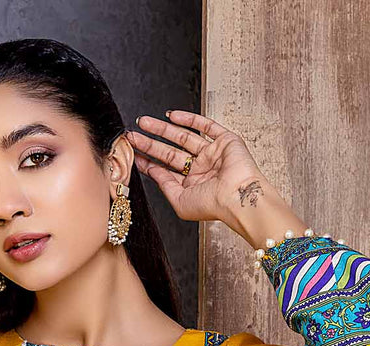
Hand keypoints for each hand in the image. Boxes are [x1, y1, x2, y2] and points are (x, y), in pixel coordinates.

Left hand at [125, 110, 269, 228]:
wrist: (237, 197)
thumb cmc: (212, 205)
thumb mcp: (179, 201)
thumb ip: (164, 185)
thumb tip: (152, 171)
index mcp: (191, 185)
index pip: (164, 170)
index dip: (147, 161)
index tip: (133, 153)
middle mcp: (200, 169)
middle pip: (170, 152)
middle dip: (150, 143)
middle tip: (133, 135)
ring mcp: (212, 154)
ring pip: (183, 137)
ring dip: (163, 129)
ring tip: (144, 122)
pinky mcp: (224, 141)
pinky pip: (205, 125)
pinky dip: (189, 119)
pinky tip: (171, 116)